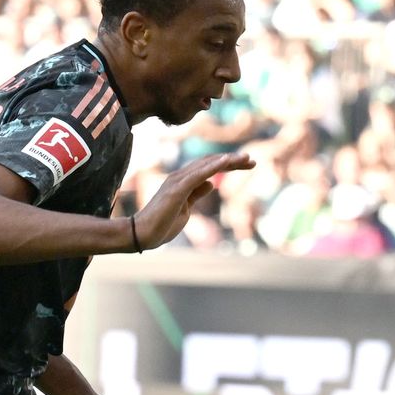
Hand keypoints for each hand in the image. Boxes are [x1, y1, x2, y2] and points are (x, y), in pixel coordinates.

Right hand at [132, 152, 254, 251]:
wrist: (142, 235)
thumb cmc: (162, 224)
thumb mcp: (186, 208)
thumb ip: (196, 194)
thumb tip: (211, 183)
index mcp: (183, 182)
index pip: (209, 168)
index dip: (229, 164)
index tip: (248, 165)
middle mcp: (180, 177)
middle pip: (210, 163)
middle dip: (232, 161)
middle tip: (252, 161)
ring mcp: (177, 181)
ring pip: (206, 165)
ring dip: (227, 160)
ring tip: (245, 159)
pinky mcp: (176, 189)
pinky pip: (197, 174)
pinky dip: (212, 166)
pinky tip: (226, 161)